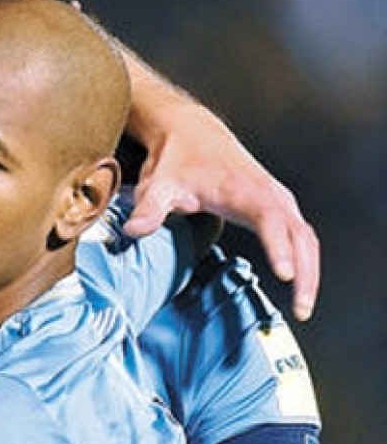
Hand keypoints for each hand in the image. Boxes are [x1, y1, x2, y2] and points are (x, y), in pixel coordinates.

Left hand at [123, 102, 319, 320]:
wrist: (192, 132)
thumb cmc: (176, 161)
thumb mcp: (158, 185)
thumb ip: (149, 209)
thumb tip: (133, 230)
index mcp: (243, 190)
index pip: (270, 219)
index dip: (279, 246)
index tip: (285, 274)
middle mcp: (268, 194)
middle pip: (300, 236)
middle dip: (306, 273)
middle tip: (301, 311)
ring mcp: (277, 199)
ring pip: (306, 239)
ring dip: (310, 272)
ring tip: (303, 309)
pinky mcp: (277, 206)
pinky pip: (301, 237)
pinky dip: (305, 261)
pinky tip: (300, 286)